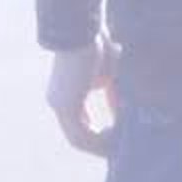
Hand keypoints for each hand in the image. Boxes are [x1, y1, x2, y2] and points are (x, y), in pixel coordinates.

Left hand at [45, 41, 118, 156]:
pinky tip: (115, 140)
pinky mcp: (65, 107)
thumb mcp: (108, 78)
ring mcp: (59, 106)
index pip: (82, 124)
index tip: (119, 138)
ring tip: (120, 148)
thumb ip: (112, 98)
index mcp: (67, 95)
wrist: (84, 31)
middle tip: (120, 150)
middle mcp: (58, 103)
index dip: (100, 135)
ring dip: (100, 146)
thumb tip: (123, 117)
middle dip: (100, 145)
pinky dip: (98, 140)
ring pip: (78, 139)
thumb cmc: (97, 47)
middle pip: (78, 136)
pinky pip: (81, 135)